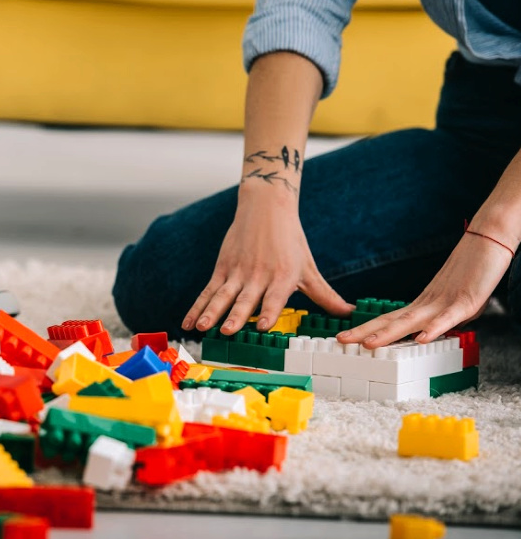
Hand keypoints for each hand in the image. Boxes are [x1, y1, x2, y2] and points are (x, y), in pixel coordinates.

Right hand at [181, 183, 352, 333]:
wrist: (266, 206)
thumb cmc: (290, 239)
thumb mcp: (309, 268)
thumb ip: (325, 294)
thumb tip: (350, 312)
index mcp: (283, 276)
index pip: (275, 298)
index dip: (267, 312)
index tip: (261, 326)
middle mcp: (259, 275)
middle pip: (245, 299)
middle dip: (235, 316)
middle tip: (227, 331)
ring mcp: (238, 271)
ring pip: (222, 296)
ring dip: (211, 312)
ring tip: (202, 327)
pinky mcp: (223, 268)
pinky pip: (208, 291)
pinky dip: (197, 307)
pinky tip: (189, 322)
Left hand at [336, 231, 513, 348]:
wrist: (489, 239)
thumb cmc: (472, 270)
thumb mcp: (451, 302)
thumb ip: (439, 318)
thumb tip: (430, 332)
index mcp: (422, 305)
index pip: (388, 320)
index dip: (366, 330)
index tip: (346, 337)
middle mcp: (427, 303)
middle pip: (391, 321)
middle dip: (364, 332)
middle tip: (340, 339)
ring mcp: (444, 302)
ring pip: (411, 321)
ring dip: (389, 333)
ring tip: (368, 343)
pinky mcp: (466, 301)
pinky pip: (448, 318)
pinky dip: (434, 329)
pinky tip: (420, 338)